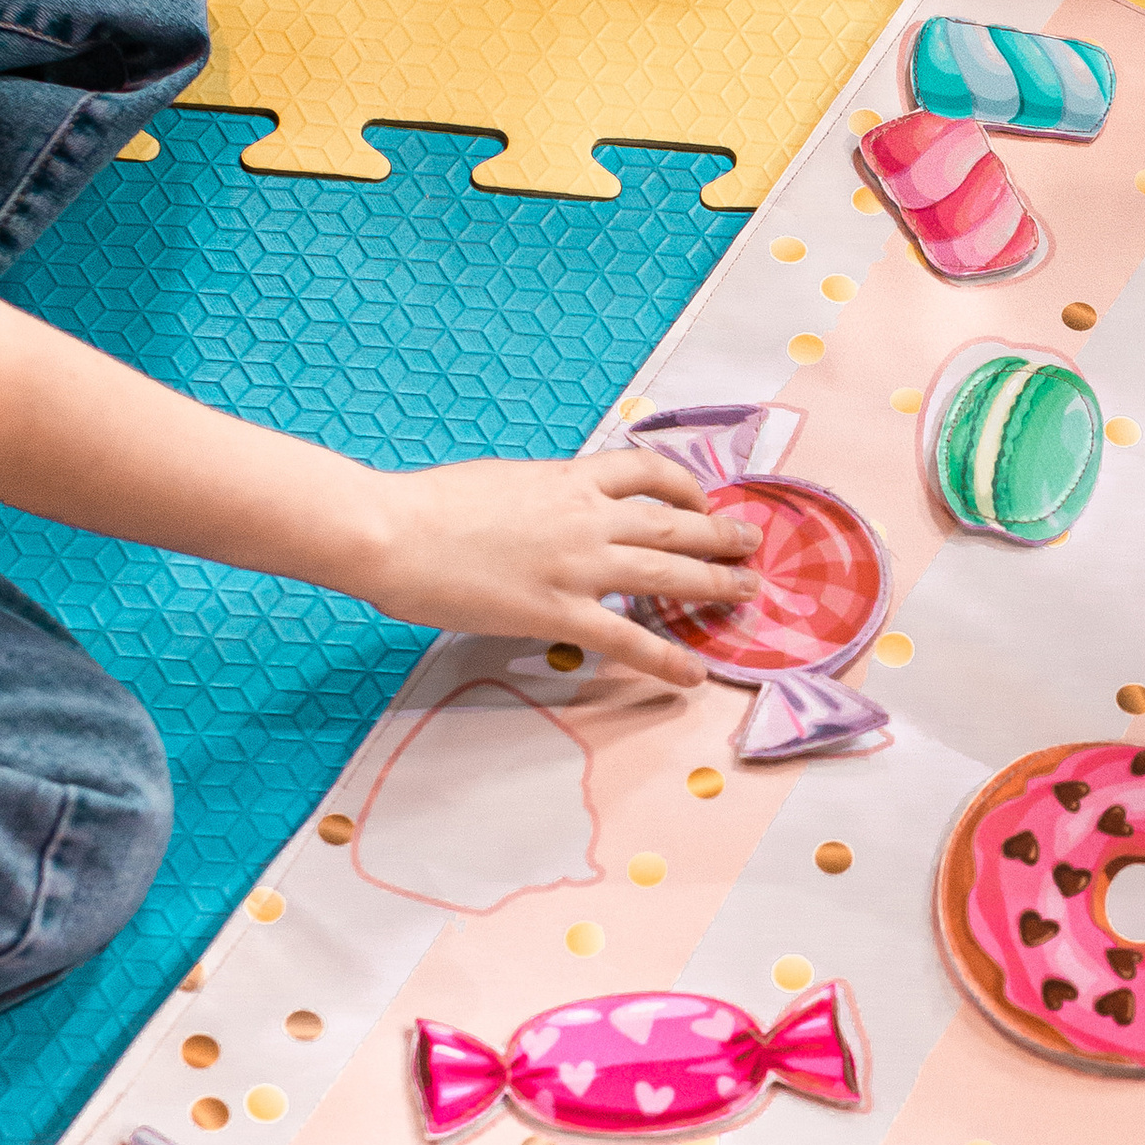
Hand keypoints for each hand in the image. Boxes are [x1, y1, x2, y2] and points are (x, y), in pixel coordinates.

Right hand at [354, 442, 761, 671]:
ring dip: (715, 583)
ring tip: (747, 592)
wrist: (393, 530)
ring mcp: (577, 565)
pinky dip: (667, 657)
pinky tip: (694, 674)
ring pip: (668, 571)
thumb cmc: (426, 507)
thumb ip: (533, 499)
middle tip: (751, 544)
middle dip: (719, 533)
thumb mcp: (495, 485)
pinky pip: (628, 638)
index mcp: (566, 478)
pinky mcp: (558, 612)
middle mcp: (585, 516)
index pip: (644, 470)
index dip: (684, 482)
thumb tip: (542, 514)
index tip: (700, 495)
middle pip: (674, 520)